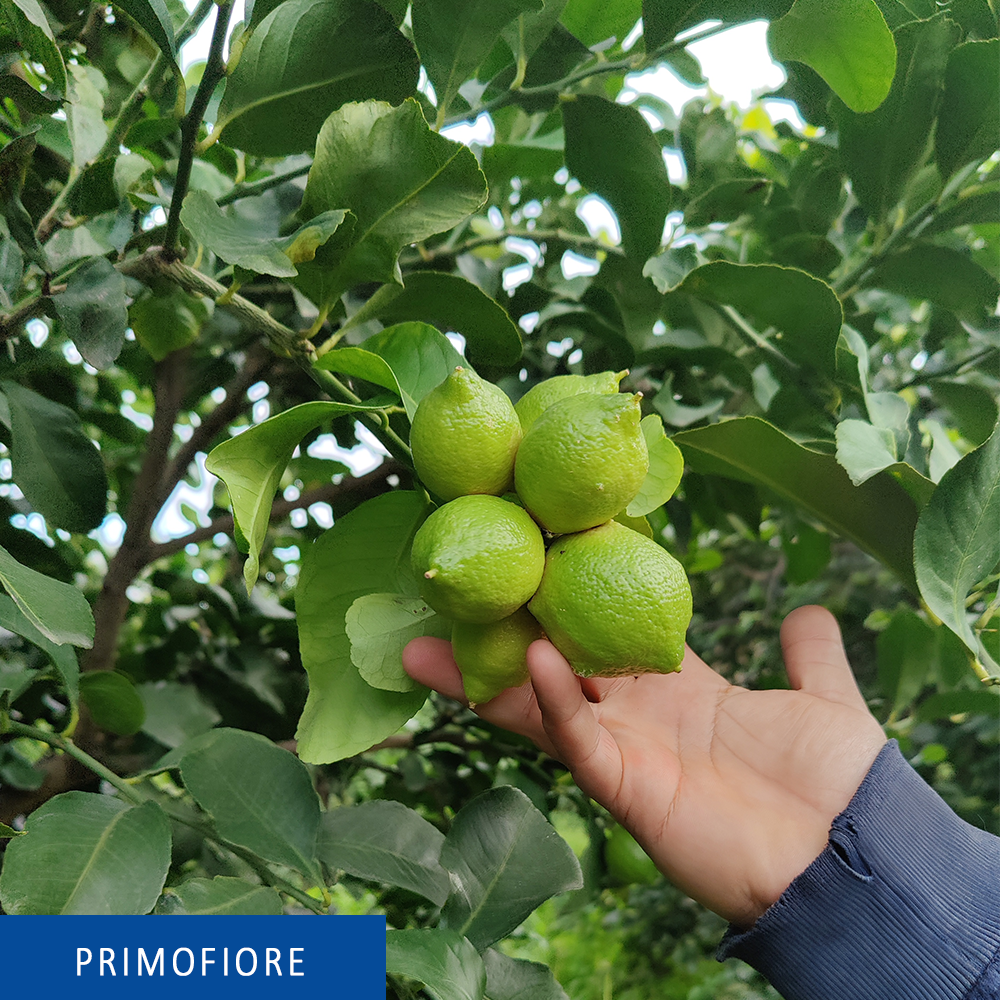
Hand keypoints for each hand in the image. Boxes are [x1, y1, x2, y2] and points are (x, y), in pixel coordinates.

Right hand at [403, 604, 886, 927]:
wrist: (851, 854)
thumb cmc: (838, 782)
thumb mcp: (823, 700)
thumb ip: (810, 656)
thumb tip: (809, 612)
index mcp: (679, 689)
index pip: (611, 634)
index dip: (575, 599)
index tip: (537, 559)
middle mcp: (640, 716)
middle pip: (555, 667)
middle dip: (504, 637)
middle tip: (455, 601)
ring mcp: (627, 751)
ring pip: (542, 705)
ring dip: (492, 674)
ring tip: (433, 642)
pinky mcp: (625, 787)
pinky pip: (578, 739)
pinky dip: (553, 699)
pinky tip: (532, 658)